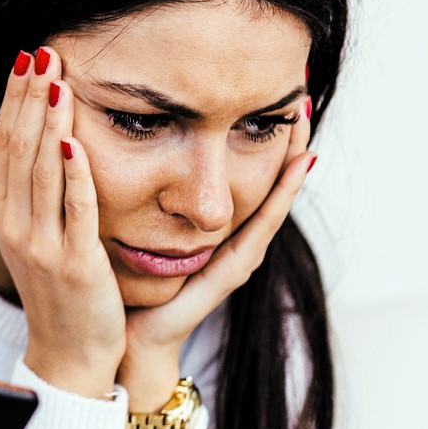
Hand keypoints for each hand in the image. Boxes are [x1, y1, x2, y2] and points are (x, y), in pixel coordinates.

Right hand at [0, 46, 125, 397]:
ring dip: (48, 122)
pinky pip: (74, 209)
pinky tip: (75, 140)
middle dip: (29, 97)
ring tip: (56, 80)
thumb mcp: (28, 232)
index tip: (25, 58)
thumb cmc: (55, 286)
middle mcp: (13, 224)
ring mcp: (40, 244)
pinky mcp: (74, 261)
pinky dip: (74, 174)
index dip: (12, 99)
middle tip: (42, 53)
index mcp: (2, 212)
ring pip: (41, 171)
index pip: (3, 142)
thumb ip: (22, 186)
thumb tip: (9, 133)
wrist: (68, 349)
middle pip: (18, 148)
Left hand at [118, 100, 317, 406]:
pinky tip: (295, 167)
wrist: (127, 339)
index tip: (270, 89)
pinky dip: (280, 197)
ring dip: (292, 158)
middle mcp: (232, 239)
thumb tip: (122, 136)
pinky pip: (260, 229)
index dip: (256, 134)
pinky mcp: (229, 274)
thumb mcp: (132, 225)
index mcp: (212, 228)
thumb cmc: (126, 284)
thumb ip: (136, 192)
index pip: (241, 173)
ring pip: (273, 198)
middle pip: (267, 180)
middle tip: (303, 91)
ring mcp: (236, 257)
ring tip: (305, 118)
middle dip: (286, 138)